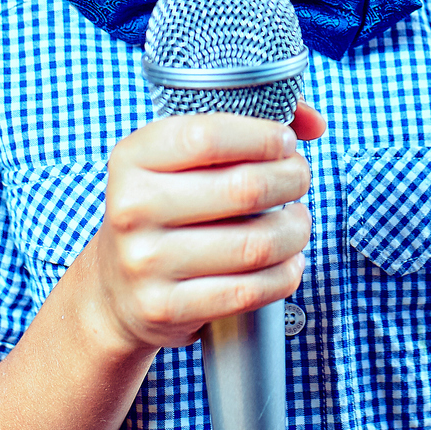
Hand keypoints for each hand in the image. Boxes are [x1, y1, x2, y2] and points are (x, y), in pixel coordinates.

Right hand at [62, 102, 325, 357]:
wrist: (116, 287)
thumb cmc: (167, 208)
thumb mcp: (179, 159)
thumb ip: (246, 127)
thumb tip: (314, 122)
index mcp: (133, 158)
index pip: (208, 137)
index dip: (262, 137)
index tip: (285, 144)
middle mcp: (132, 208)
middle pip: (243, 189)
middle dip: (291, 180)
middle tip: (299, 180)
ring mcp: (145, 262)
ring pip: (255, 245)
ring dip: (296, 231)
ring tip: (297, 222)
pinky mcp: (165, 307)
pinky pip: (248, 291)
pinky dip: (284, 275)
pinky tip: (289, 261)